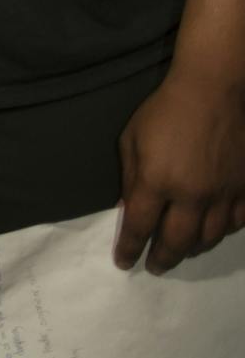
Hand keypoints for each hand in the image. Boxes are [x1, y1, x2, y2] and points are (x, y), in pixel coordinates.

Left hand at [113, 66, 244, 273]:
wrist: (214, 91)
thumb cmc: (165, 111)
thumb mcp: (132, 139)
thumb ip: (130, 177)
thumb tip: (129, 209)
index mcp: (157, 182)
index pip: (139, 227)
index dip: (130, 248)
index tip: (123, 262)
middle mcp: (192, 195)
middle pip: (176, 242)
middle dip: (162, 259)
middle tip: (154, 267)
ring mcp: (223, 194)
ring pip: (209, 238)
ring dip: (192, 249)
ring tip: (180, 252)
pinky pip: (236, 223)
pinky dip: (222, 233)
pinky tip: (212, 232)